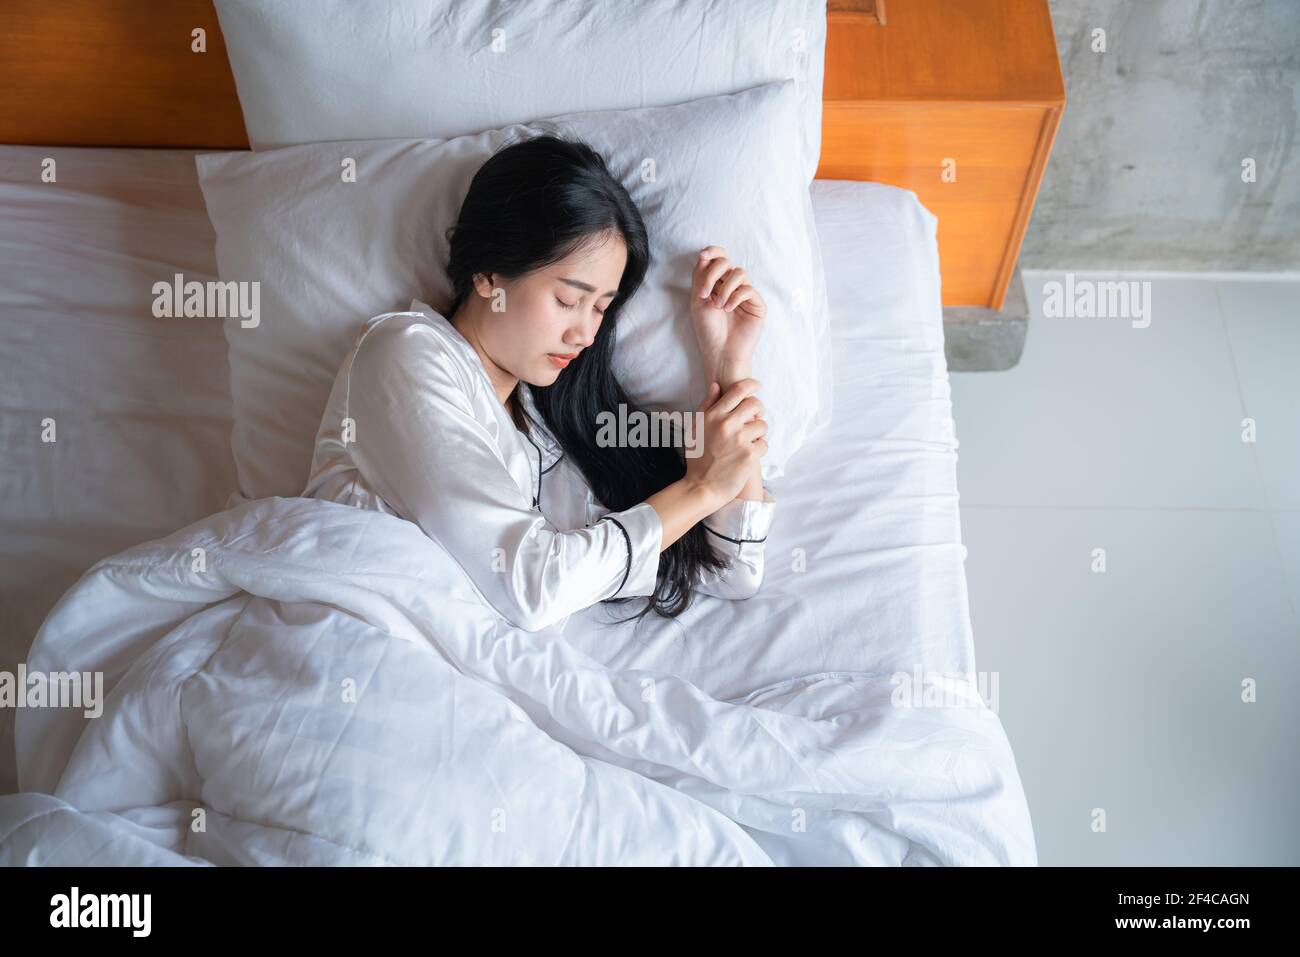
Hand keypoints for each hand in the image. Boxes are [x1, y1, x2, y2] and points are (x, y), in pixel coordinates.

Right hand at [684, 378, 768, 505]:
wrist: (701, 487)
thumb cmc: (697, 458)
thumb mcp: (695, 428)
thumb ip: (706, 405)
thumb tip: (716, 385)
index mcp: (714, 415)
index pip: (739, 390)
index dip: (752, 385)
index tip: (756, 386)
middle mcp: (727, 424)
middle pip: (755, 404)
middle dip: (758, 410)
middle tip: (753, 419)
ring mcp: (740, 439)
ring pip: (762, 425)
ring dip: (758, 433)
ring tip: (748, 442)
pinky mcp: (750, 454)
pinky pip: (764, 444)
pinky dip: (759, 450)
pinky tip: (748, 456)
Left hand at [690, 246, 766, 384]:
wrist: (720, 352)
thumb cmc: (708, 329)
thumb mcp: (698, 300)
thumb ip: (701, 277)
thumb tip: (705, 254)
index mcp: (717, 283)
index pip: (719, 258)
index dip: (713, 252)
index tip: (703, 256)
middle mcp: (732, 286)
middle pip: (726, 262)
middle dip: (713, 274)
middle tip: (705, 294)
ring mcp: (745, 294)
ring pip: (739, 273)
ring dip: (725, 288)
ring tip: (718, 306)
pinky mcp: (757, 304)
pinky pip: (748, 289)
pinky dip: (735, 297)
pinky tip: (728, 309)